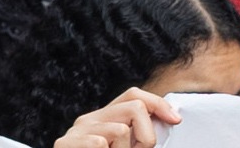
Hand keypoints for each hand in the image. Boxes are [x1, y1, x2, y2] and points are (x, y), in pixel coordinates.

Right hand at [53, 88, 180, 147]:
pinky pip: (99, 143)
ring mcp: (76, 132)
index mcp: (104, 119)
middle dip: (146, 135)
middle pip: (134, 107)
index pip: (133, 96)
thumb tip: (170, 117)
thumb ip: (139, 135)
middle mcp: (89, 120)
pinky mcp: (64, 144)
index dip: (158, 103)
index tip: (175, 120)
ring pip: (121, 129)